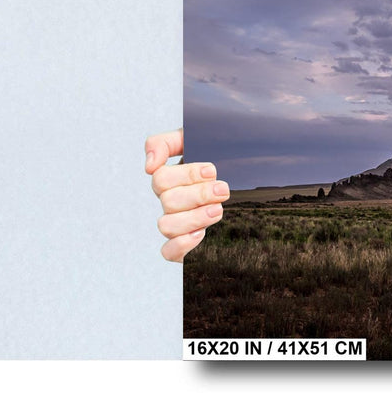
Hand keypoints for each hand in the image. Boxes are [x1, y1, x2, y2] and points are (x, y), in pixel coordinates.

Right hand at [145, 128, 228, 262]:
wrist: (242, 178)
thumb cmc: (216, 159)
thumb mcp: (194, 140)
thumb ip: (166, 143)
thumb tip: (149, 165)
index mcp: (170, 179)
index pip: (161, 178)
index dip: (186, 175)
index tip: (212, 171)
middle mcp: (170, 202)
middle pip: (168, 201)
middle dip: (198, 195)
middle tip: (222, 190)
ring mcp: (176, 223)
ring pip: (167, 226)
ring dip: (194, 217)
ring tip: (218, 209)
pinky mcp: (184, 245)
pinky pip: (168, 252)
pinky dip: (182, 244)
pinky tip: (201, 234)